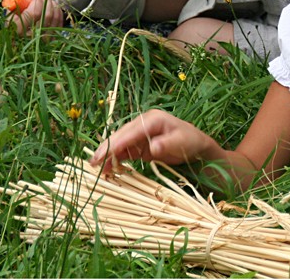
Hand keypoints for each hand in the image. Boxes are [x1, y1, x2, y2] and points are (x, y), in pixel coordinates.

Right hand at [6, 0, 64, 36]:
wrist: (15, 34)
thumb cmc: (14, 16)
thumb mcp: (13, 6)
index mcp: (17, 29)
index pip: (34, 13)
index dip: (37, 2)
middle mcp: (30, 37)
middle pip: (47, 16)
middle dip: (47, 3)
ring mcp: (42, 40)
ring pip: (54, 19)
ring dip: (54, 6)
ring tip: (49, 1)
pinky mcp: (51, 41)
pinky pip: (59, 24)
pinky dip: (58, 13)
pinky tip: (54, 8)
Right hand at [90, 109, 218, 173]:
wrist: (197, 147)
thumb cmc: (191, 141)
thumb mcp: (182, 142)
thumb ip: (167, 144)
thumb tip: (152, 147)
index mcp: (152, 119)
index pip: (130, 131)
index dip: (116, 143)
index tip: (103, 155)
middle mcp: (143, 124)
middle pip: (121, 136)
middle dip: (106, 149)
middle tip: (93, 164)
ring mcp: (140, 134)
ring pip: (119, 144)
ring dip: (108, 156)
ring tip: (96, 169)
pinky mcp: (139, 145)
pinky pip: (124, 152)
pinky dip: (115, 159)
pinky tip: (107, 169)